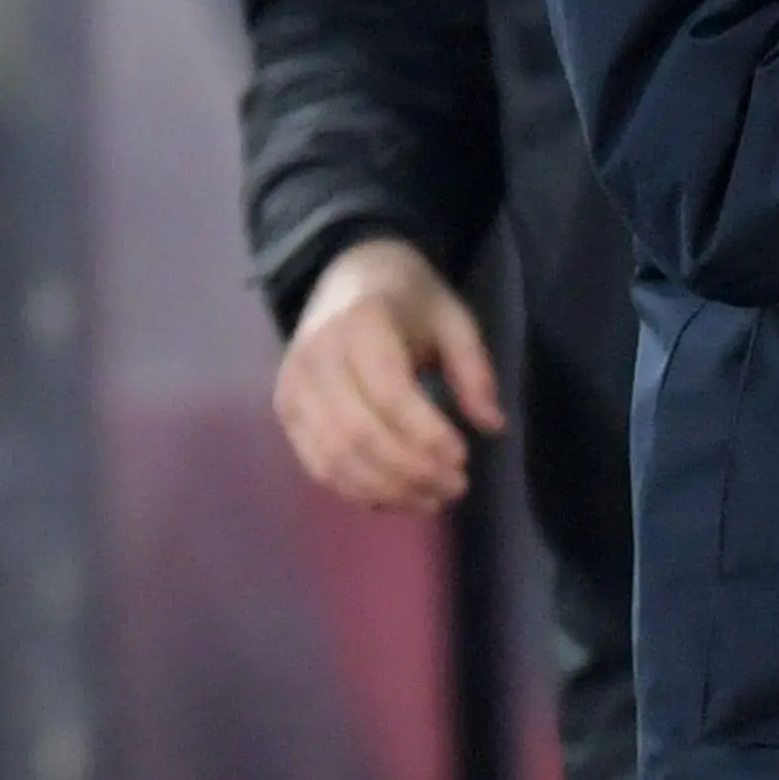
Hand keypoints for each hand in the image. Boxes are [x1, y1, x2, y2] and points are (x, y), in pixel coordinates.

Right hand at [274, 236, 505, 510]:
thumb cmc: (409, 302)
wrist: (348, 279)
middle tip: (456, 488)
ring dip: (386, 490)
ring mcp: (293, 387)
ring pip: (335, 459)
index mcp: (361, 323)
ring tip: (432, 499)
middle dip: (411, 472)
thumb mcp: (453, 320)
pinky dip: (357, 490)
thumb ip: (474, 369)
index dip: (426, 434)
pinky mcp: (285, 412)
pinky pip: (317, 466)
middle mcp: (316, 357)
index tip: (464, 456)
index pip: (390, 393)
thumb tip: (492, 426)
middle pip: (359, 435)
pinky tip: (396, 497)